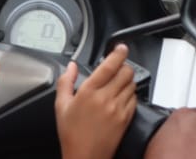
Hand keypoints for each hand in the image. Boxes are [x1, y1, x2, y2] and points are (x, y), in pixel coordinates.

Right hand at [55, 44, 136, 158]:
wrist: (84, 157)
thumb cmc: (71, 134)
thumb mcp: (61, 106)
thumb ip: (65, 81)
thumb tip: (71, 66)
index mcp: (89, 91)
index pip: (110, 65)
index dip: (118, 53)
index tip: (121, 48)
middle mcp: (105, 98)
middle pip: (126, 72)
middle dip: (124, 66)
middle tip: (118, 68)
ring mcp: (118, 108)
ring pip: (132, 84)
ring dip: (127, 80)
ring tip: (117, 84)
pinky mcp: (126, 119)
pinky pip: (134, 99)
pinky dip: (130, 95)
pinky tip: (120, 98)